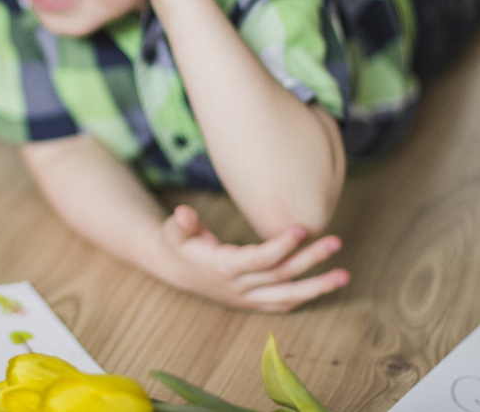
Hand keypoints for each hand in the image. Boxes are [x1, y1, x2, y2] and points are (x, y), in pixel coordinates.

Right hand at [152, 205, 348, 310]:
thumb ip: (182, 223)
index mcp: (221, 268)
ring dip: (316, 287)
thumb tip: (183, 213)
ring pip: (286, 296)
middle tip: (335, 242)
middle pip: (279, 276)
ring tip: (344, 275)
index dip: (280, 246)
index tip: (301, 229)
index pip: (258, 259)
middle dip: (309, 260)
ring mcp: (245, 297)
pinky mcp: (250, 302)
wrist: (173, 268)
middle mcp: (237, 286)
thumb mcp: (174, 230)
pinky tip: (324, 287)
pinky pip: (280, 305)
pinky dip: (303, 298)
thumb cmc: (178, 243)